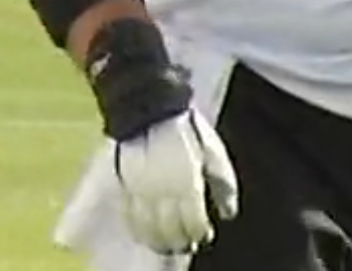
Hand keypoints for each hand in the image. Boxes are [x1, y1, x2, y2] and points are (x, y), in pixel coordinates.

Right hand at [113, 108, 238, 254]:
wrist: (149, 107)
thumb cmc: (187, 129)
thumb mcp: (215, 154)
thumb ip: (224, 185)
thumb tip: (228, 213)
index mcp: (188, 185)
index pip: (194, 224)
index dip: (200, 234)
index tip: (205, 235)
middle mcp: (162, 192)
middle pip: (170, 231)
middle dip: (181, 242)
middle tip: (187, 244)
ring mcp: (140, 190)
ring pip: (147, 228)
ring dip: (158, 241)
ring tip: (167, 244)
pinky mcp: (124, 184)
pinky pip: (128, 215)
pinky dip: (136, 228)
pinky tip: (144, 232)